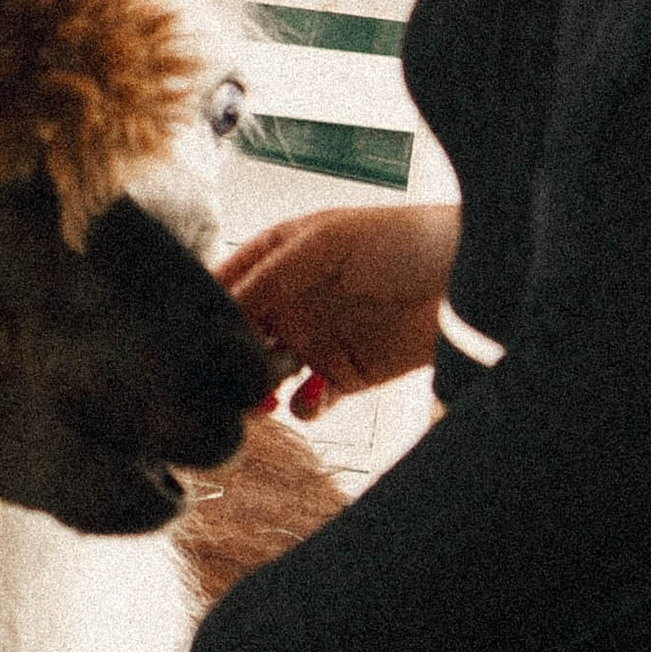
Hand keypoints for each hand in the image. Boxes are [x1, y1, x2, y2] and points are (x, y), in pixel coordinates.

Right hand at [218, 202, 459, 416]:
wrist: (464, 280)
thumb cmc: (398, 242)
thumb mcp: (324, 244)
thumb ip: (268, 277)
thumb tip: (219, 310)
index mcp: (279, 256)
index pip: (225, 283)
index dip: (204, 307)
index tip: (187, 335)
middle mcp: (290, 299)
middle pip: (238, 336)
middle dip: (224, 360)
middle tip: (220, 380)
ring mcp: (315, 338)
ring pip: (265, 375)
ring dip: (256, 391)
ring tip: (260, 401)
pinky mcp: (344, 375)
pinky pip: (307, 403)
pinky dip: (301, 409)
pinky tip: (310, 398)